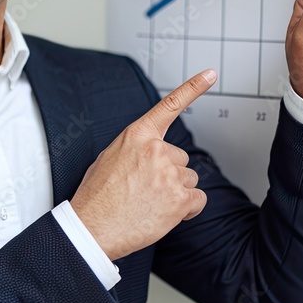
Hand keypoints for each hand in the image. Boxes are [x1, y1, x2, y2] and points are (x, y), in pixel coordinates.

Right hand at [70, 69, 216, 260]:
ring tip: (150, 203)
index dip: (193, 87)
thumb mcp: (109, 158)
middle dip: (168, 174)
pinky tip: (164, 214)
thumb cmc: (97, 197)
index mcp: (137, 135)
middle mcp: (156, 150)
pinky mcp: (179, 199)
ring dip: (175, 192)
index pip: (170, 106)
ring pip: (188, 180)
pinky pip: (197, 200)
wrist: (92, 228)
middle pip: (181, 158)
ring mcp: (170, 174)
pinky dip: (186, 209)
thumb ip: (136, 149)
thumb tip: (152, 154)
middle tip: (145, 189)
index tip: (210, 74)